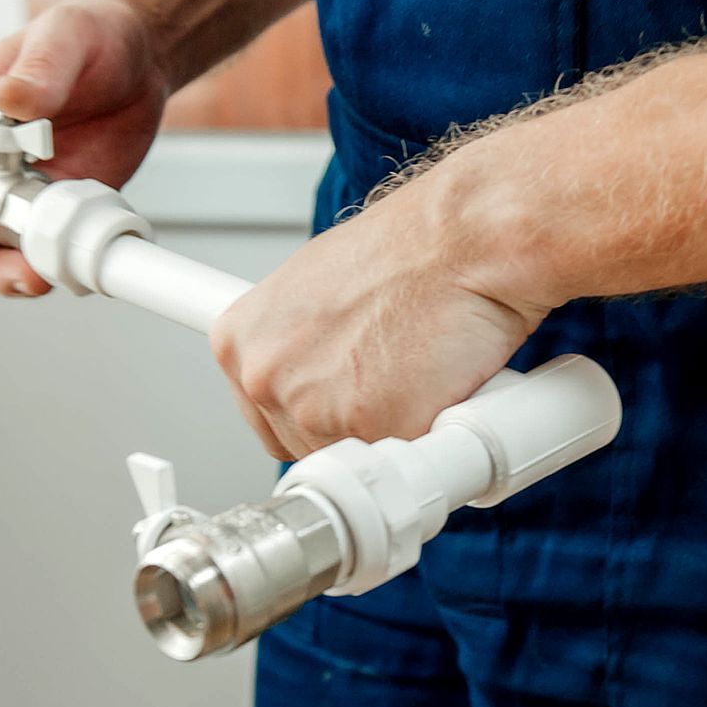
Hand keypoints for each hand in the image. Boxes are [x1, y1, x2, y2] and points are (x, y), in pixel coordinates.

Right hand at [0, 0, 170, 295]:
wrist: (140, 56)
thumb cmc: (88, 33)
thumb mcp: (65, 38)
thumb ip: (37, 70)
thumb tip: (10, 103)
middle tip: (26, 270)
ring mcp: (15, 192)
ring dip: (12, 274)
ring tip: (47, 275)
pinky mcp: (54, 208)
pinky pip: (37, 251)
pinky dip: (49, 266)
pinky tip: (71, 263)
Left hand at [209, 178, 549, 458]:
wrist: (467, 239)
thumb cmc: (408, 252)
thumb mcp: (319, 289)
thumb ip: (302, 346)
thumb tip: (312, 380)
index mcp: (239, 342)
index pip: (266, 418)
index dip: (317, 412)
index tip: (346, 400)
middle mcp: (263, 377)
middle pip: (305, 449)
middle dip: (353, 427)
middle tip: (395, 377)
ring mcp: (312, 410)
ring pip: (353, 465)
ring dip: (392, 436)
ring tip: (420, 372)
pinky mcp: (371, 431)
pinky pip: (401, 467)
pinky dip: (430, 441)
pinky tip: (441, 389)